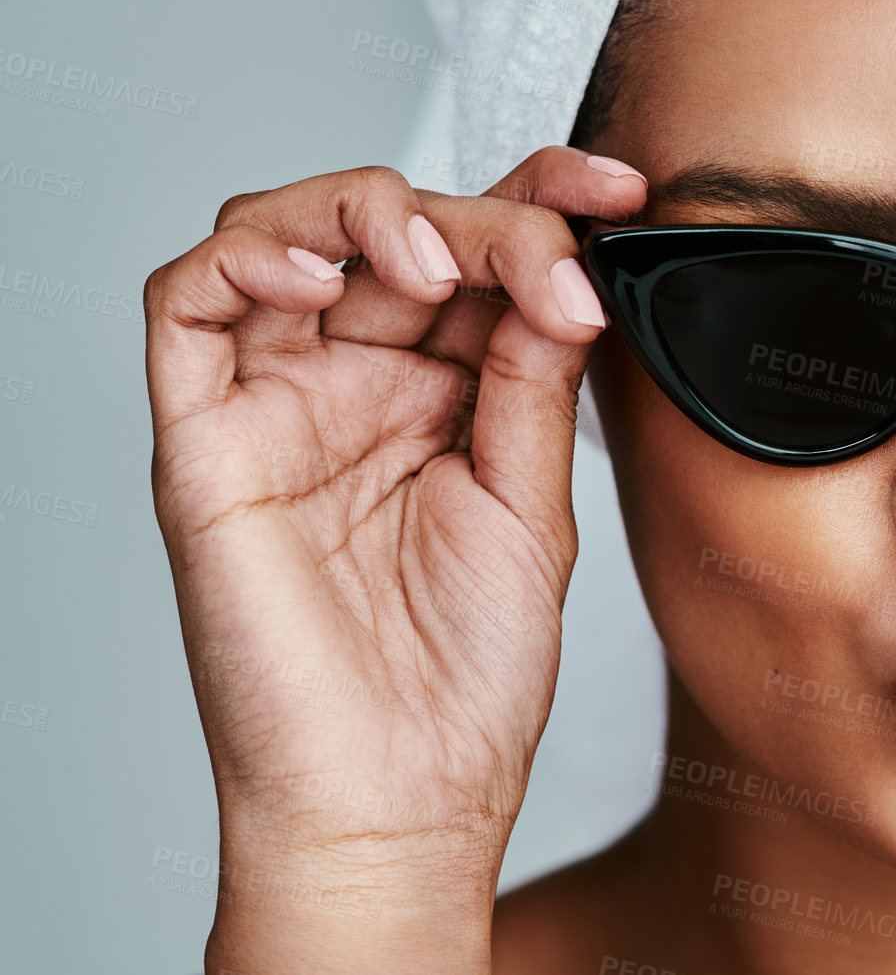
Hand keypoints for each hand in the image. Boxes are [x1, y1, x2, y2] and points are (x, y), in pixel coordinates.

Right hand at [143, 147, 644, 972]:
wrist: (401, 796)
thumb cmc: (463, 677)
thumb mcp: (528, 506)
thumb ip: (530, 384)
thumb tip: (561, 272)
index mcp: (441, 397)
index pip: (479, 256)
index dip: (540, 200)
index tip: (617, 189)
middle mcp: (356, 387)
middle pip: (398, 231)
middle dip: (483, 216)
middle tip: (553, 258)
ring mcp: (277, 405)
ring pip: (286, 233)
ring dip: (367, 210)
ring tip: (440, 263)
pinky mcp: (205, 440)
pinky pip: (188, 305)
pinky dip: (251, 257)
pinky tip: (331, 276)